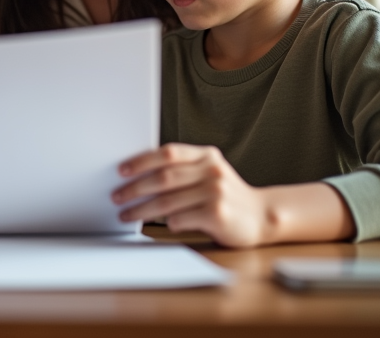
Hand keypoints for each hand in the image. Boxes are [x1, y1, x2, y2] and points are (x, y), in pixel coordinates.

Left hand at [113, 143, 271, 247]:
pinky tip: (162, 225)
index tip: (121, 170)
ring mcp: (215, 192)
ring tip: (127, 214)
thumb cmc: (225, 195)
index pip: (168, 153)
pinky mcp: (217, 215)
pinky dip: (167, 223)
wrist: (262, 216)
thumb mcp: (209, 173)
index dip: (141, 161)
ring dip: (141, 210)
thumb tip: (138, 175)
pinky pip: (181, 219)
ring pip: (167, 201)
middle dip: (135, 188)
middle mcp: (211, 171)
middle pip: (163, 177)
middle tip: (117, 197)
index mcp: (206, 155)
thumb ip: (183, 169)